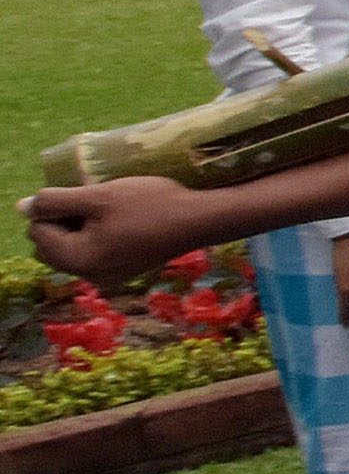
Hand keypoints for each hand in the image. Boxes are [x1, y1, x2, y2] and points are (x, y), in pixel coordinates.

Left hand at [23, 176, 211, 284]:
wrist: (200, 220)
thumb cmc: (150, 204)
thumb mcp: (98, 196)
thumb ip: (54, 201)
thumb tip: (23, 207)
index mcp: (79, 260)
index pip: (37, 232)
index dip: (53, 209)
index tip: (86, 198)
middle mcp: (89, 276)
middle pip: (49, 247)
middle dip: (61, 223)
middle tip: (95, 206)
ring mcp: (107, 278)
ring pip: (70, 251)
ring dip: (78, 230)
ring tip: (108, 214)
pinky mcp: (122, 274)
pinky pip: (91, 257)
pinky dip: (95, 240)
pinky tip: (120, 226)